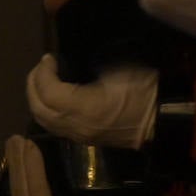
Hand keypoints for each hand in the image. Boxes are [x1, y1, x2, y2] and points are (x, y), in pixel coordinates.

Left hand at [5, 135, 79, 195]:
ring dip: (13, 162)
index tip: (31, 142)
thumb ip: (73, 180)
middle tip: (17, 137)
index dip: (32, 163)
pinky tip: (13, 157)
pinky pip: (14, 189)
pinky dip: (14, 171)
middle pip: (21, 184)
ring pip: (14, 186)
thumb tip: (69, 150)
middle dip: (18, 159)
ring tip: (13, 142)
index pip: (37, 186)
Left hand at [26, 54, 158, 148]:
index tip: (50, 57)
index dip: (44, 72)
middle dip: (34, 84)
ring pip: (42, 120)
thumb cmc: (144, 91)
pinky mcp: (82, 138)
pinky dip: (45, 109)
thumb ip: (90, 64)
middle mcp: (74, 125)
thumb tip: (72, 61)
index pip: (49, 91)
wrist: (161, 121)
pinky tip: (52, 97)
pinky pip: (52, 125)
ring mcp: (77, 135)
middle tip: (42, 66)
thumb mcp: (119, 69)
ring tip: (43, 79)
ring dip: (36, 98)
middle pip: (39, 108)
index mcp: (84, 107)